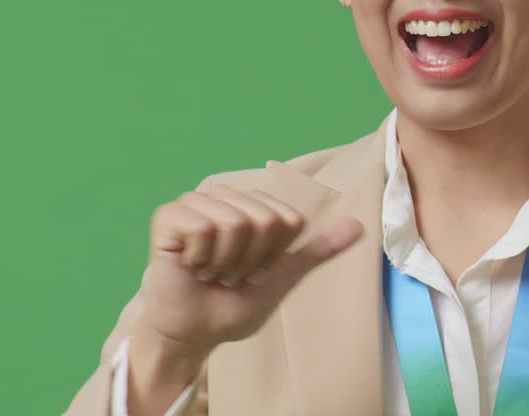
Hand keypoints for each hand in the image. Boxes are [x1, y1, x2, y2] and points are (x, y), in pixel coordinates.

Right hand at [136, 182, 363, 359]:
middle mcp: (226, 196)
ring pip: (235, 223)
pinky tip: (190, 266)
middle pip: (265, 220)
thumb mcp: (284, 276)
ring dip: (225, 263)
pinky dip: (200, 258)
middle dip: (251, 260)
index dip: (274, 255)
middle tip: (229, 274)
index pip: (289, 220)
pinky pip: (202, 228)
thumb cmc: (233, 303)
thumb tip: (360, 227)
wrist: (193, 332)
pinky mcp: (168, 216)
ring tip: (210, 271)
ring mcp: (196, 202)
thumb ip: (318, 250)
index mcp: (255, 205)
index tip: (254, 271)